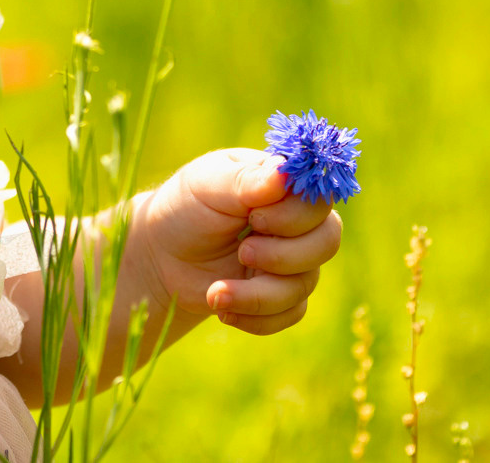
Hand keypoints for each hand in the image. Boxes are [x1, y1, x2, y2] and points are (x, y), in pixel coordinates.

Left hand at [133, 148, 341, 334]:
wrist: (162, 258)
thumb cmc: (186, 209)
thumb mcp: (207, 184)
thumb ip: (245, 180)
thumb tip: (284, 173)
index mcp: (284, 184)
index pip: (318, 199)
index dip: (293, 216)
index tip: (253, 218)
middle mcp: (298, 221)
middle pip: (327, 242)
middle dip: (281, 256)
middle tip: (242, 252)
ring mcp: (294, 259)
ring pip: (306, 284)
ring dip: (258, 294)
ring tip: (215, 291)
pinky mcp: (284, 295)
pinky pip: (292, 314)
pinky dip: (255, 316)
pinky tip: (222, 305)